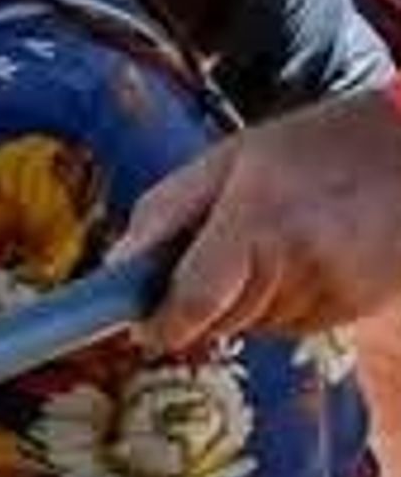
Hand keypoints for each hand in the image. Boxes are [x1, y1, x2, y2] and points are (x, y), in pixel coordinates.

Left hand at [113, 86, 400, 346]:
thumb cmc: (314, 146)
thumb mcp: (229, 158)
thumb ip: (167, 211)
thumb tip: (117, 265)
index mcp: (256, 219)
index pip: (195, 299)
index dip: (163, 325)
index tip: (144, 330)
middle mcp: (297, 262)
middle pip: (221, 320)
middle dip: (202, 304)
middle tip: (217, 254)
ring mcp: (333, 289)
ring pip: (256, 324)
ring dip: (245, 300)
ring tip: (272, 242)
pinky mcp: (358, 305)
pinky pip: (294, 323)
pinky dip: (283, 300)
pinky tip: (304, 255)